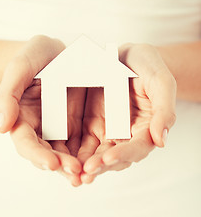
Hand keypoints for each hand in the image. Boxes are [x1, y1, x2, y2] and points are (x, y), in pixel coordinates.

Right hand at [0, 35, 84, 185]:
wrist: (59, 52)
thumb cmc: (36, 57)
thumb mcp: (20, 68)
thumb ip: (8, 95)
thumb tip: (2, 127)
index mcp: (23, 117)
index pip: (26, 142)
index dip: (37, 154)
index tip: (52, 163)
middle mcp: (41, 127)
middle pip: (48, 153)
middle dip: (61, 165)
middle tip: (75, 172)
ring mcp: (61, 127)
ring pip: (67, 153)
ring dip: (76, 166)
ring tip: (89, 174)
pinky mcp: (78, 124)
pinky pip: (84, 142)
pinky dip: (90, 154)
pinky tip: (99, 160)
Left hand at [78, 44, 176, 182]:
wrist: (125, 56)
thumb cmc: (146, 66)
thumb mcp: (160, 81)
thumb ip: (164, 109)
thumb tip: (161, 140)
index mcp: (145, 127)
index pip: (137, 148)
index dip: (124, 154)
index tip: (108, 157)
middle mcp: (125, 133)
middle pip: (115, 157)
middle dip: (101, 166)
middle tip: (86, 172)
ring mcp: (107, 129)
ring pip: (96, 154)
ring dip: (85, 165)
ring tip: (74, 172)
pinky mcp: (90, 124)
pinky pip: (82, 142)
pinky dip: (74, 152)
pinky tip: (64, 158)